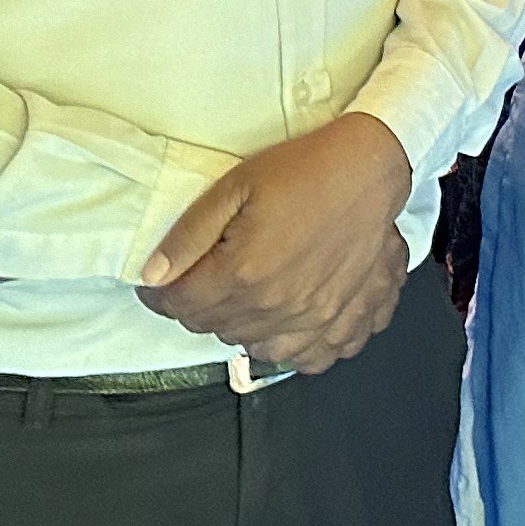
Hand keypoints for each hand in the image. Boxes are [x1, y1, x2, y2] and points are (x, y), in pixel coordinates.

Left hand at [136, 116, 416, 374]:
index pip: (180, 305)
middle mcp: (277, 307)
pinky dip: (295, 347)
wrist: (371, 167)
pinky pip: (312, 358)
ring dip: (244, 328)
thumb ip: (188, 235)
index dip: (160, 293)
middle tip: (207, 277)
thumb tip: (153, 274)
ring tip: (248, 296)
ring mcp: (315, 320)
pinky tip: (290, 321)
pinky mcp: (346, 320)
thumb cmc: (307, 170)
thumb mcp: (235, 186)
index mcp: (244, 274)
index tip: (162, 282)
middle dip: (201, 306)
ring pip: (257, 348)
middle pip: (214, 328)